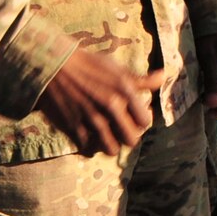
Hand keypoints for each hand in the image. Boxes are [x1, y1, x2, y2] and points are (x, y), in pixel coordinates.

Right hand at [37, 49, 166, 157]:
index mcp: (124, 91)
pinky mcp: (73, 128)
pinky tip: (90, 137)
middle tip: (122, 129)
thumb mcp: (116, 69)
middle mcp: (110, 107)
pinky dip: (90, 147)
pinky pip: (88, 150)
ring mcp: (91, 119)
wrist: (52, 65)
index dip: (142, 121)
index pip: (145, 122)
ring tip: (108, 136)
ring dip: (111, 145)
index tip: (134, 116)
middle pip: (131, 140)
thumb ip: (141, 79)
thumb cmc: (87, 65)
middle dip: (129, 136)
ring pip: (111, 150)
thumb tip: (164, 76)